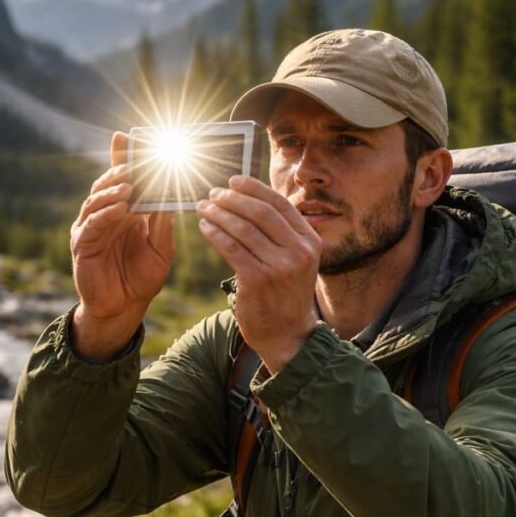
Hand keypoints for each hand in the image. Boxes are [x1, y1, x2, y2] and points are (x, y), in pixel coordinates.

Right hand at [70, 131, 174, 359]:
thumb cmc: (143, 278)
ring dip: (112, 191)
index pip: (122, 179)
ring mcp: (91, 228)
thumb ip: (163, 226)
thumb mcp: (161, 251)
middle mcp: (106, 216)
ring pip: (97, 200)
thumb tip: (169, 199)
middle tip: (134, 164)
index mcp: (126, 212)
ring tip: (129, 185)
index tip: (126, 137)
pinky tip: (119, 209)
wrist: (125, 307)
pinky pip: (91, 224)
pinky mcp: (82, 244)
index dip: (122, 158)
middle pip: (107, 184)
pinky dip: (105, 214)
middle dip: (120, 171)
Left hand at [196, 177, 320, 372]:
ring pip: (242, 228)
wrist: (288, 335)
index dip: (254, 188)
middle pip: (260, 212)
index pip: (280, 204)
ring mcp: (279, 267)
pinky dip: (215, 234)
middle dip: (232, 199)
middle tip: (214, 193)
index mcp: (311, 242)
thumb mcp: (297, 261)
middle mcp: (299, 252)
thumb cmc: (286, 294)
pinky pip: (231, 248)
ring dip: (218, 214)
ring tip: (204, 208)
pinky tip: (205, 228)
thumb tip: (252, 199)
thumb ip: (283, 234)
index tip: (233, 181)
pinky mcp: (258, 280)